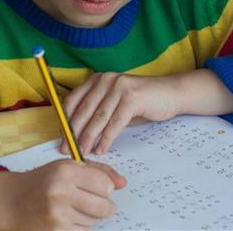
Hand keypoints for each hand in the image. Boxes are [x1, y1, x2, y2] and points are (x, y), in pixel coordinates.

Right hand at [0, 159, 125, 229]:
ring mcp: (58, 215)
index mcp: (65, 171)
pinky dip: (79, 226)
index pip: (106, 185)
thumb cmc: (42, 181)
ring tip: (72, 207)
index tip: (96, 187)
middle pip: (106, 207)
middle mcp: (61, 192)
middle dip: (103, 205)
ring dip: (89, 216)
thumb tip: (123, 183)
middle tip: (91, 201)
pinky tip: (65, 217)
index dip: (105, 187)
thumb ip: (98, 171)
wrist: (11, 201)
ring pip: (95, 221)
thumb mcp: (67, 167)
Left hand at [61, 72, 180, 155]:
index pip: (73, 99)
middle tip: (67, 148)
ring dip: (88, 137)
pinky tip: (102, 149)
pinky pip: (115, 122)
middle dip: (74, 132)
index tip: (61, 137)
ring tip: (82, 152)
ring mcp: (119, 87)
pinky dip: (107, 138)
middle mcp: (106, 80)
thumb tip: (77, 134)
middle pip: (83, 109)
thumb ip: (98, 112)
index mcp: (97, 80)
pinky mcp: (132, 98)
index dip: (65, 119)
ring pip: (98, 117)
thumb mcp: (115, 103)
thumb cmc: (141, 101)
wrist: (171, 93)